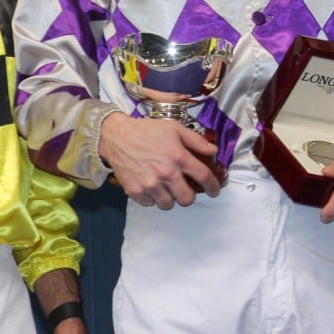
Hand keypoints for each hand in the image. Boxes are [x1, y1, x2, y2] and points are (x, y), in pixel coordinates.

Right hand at [99, 113, 219, 207]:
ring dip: (171, 198)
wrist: (118, 136)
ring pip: (168, 204)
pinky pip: (150, 204)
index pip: (203, 177)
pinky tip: (153, 187)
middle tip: (186, 189)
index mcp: (179, 158)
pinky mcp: (135, 191)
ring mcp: (149, 184)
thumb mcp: (177, 129)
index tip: (215, 191)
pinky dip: (154, 198)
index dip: (213, 186)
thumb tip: (213, 152)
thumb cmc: (149, 131)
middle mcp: (166, 174)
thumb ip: (197, 141)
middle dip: (190, 195)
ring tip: (168, 188)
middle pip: (186, 199)